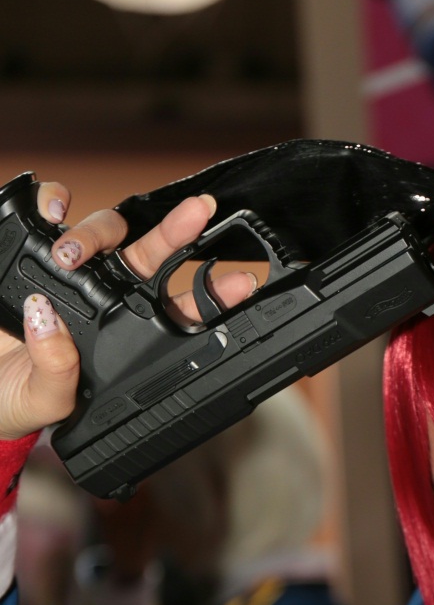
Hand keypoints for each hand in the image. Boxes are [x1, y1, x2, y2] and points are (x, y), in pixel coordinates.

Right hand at [0, 181, 256, 440]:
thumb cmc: (17, 401)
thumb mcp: (45, 403)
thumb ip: (57, 373)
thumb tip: (52, 322)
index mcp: (125, 336)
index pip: (178, 310)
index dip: (211, 294)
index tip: (240, 283)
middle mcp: (106, 298)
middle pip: (151, 256)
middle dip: (178, 231)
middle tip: (197, 214)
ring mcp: (71, 272)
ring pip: (104, 231)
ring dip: (96, 232)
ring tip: (70, 254)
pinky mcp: (30, 251)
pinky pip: (49, 211)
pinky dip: (53, 201)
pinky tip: (52, 212)